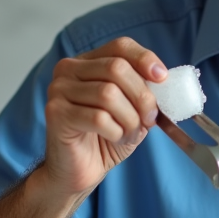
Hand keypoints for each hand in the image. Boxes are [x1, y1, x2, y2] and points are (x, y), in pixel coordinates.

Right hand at [37, 37, 167, 199]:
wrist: (78, 171)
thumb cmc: (104, 138)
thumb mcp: (132, 109)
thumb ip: (143, 90)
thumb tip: (162, 79)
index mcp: (88, 61)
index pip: (120, 46)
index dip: (145, 59)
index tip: (162, 78)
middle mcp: (69, 70)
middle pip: (117, 68)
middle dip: (142, 97)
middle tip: (149, 119)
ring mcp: (59, 90)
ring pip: (109, 94)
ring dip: (130, 119)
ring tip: (130, 134)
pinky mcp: (56, 113)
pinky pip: (98, 118)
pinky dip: (116, 131)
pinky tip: (114, 139)